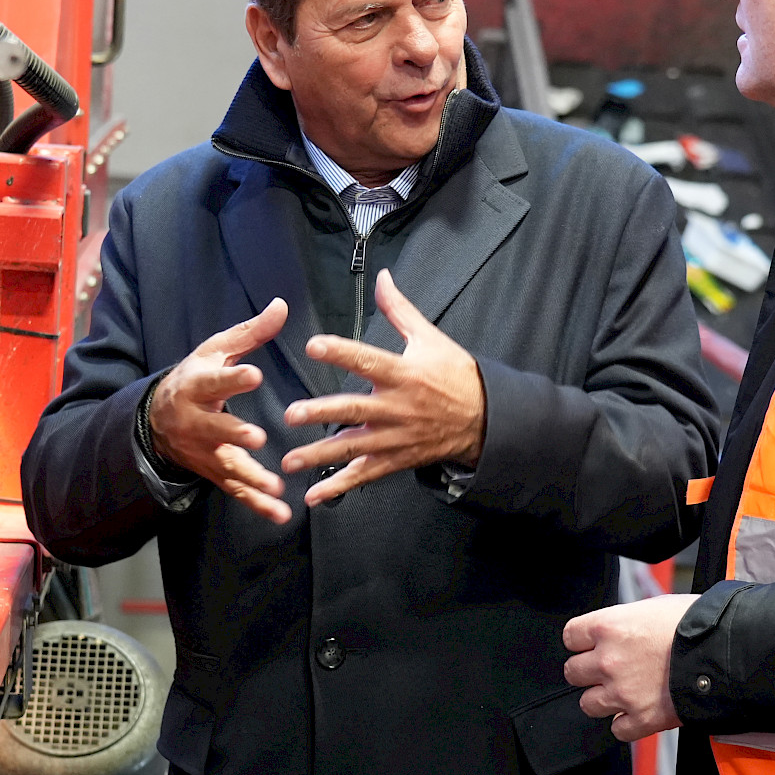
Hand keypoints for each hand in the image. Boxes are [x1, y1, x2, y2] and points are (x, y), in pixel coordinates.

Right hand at [148, 298, 290, 523]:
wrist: (157, 418)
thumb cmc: (195, 378)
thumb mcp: (216, 351)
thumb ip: (250, 333)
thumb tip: (282, 305)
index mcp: (196, 385)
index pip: (214, 381)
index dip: (233, 378)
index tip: (254, 374)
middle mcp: (196, 421)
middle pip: (214, 429)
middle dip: (234, 435)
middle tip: (257, 438)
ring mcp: (203, 451)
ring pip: (226, 465)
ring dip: (250, 477)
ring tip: (274, 487)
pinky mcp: (213, 471)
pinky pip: (235, 490)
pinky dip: (257, 504)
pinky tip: (280, 513)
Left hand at [280, 270, 485, 506]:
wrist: (485, 419)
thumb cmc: (455, 375)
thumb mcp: (430, 338)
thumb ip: (399, 310)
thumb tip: (382, 278)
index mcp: (402, 373)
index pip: (367, 360)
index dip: (341, 352)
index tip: (314, 345)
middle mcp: (396, 407)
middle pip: (354, 410)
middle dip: (321, 413)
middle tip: (291, 414)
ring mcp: (395, 437)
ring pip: (353, 447)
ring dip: (320, 455)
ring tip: (289, 461)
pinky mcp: (396, 459)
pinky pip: (365, 475)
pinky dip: (339, 487)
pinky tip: (314, 497)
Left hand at [562, 593, 697, 741]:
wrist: (725, 652)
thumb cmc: (697, 624)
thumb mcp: (655, 607)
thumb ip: (628, 620)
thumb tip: (622, 627)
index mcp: (609, 627)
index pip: (571, 636)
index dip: (583, 641)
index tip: (591, 644)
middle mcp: (608, 660)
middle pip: (573, 672)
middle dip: (589, 671)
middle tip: (609, 669)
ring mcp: (622, 693)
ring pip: (588, 703)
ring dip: (604, 699)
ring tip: (625, 691)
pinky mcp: (641, 719)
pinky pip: (617, 730)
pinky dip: (627, 724)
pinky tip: (640, 711)